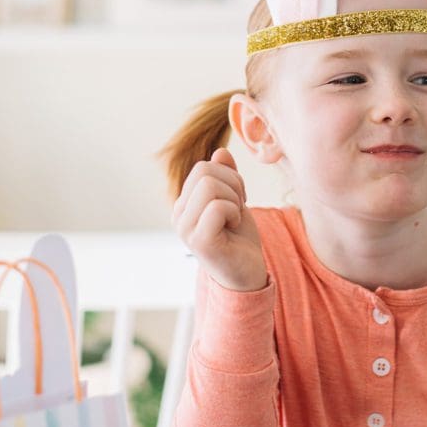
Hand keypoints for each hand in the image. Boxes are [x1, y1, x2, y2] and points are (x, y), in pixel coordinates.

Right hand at [172, 147, 266, 291]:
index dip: (228, 177)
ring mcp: (186, 229)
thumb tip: (221, 151)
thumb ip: (226, 176)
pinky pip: (218, 207)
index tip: (237, 199)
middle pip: (204, 171)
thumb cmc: (240, 240)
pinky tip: (235, 227)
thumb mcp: (235, 200)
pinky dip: (235, 212)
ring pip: (210, 186)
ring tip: (235, 218)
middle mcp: (179, 215)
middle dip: (233, 184)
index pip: (202, 167)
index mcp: (184, 204)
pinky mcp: (199, 241)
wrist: (248, 274)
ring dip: (234, 199)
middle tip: (238, 208)